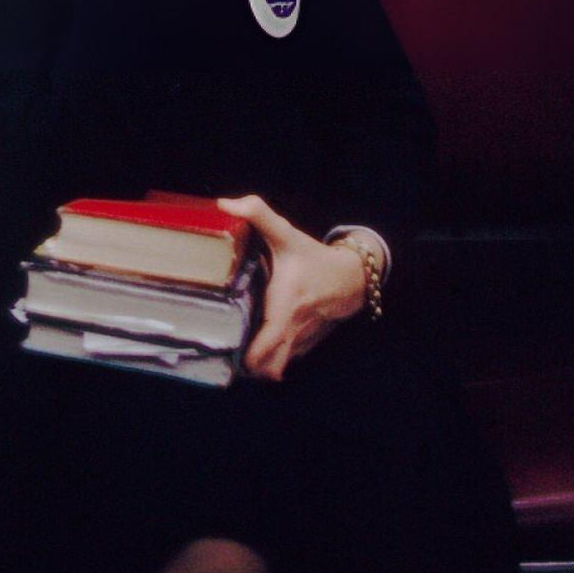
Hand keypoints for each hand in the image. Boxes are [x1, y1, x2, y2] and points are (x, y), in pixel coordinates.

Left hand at [217, 195, 367, 379]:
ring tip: (233, 350)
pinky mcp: (303, 347)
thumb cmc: (313, 259)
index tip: (229, 353)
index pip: (270, 344)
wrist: (350, 279)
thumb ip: (257, 214)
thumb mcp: (286, 233)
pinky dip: (269, 359)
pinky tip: (254, 344)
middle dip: (246, 368)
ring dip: (256, 365)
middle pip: (269, 369)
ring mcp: (299, 343)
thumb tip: (224, 205)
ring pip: (275, 368)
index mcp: (286, 306)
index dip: (250, 355)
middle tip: (224, 353)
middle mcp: (293, 330)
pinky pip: (282, 361)